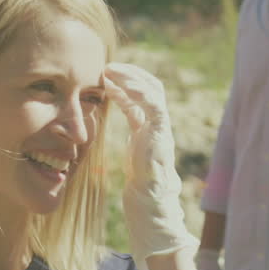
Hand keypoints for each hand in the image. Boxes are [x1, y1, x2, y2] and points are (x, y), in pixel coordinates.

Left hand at [104, 63, 197, 269]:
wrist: (150, 203)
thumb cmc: (139, 182)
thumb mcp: (131, 148)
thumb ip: (129, 127)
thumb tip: (116, 114)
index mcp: (151, 127)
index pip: (143, 95)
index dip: (126, 82)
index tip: (106, 75)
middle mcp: (159, 123)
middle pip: (151, 87)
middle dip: (131, 73)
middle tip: (108, 66)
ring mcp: (162, 127)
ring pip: (153, 91)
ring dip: (132, 77)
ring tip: (110, 70)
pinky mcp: (161, 134)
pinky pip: (154, 105)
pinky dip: (138, 91)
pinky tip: (118, 85)